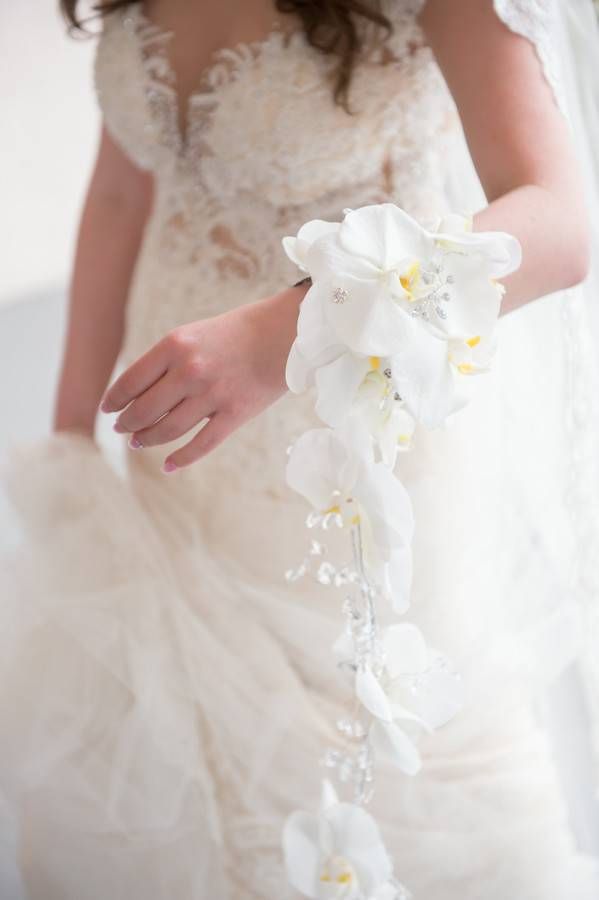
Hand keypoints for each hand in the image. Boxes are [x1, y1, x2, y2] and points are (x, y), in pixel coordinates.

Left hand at [99, 285, 305, 471]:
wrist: (286, 334)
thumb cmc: (237, 332)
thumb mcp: (194, 335)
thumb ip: (167, 360)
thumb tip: (137, 394)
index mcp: (175, 345)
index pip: (130, 381)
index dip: (114, 400)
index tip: (108, 410)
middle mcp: (190, 371)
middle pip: (145, 410)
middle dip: (128, 424)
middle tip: (124, 429)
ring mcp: (213, 395)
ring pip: (168, 430)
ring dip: (149, 439)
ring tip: (140, 442)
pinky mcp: (235, 414)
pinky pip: (201, 445)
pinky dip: (181, 459)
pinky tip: (168, 466)